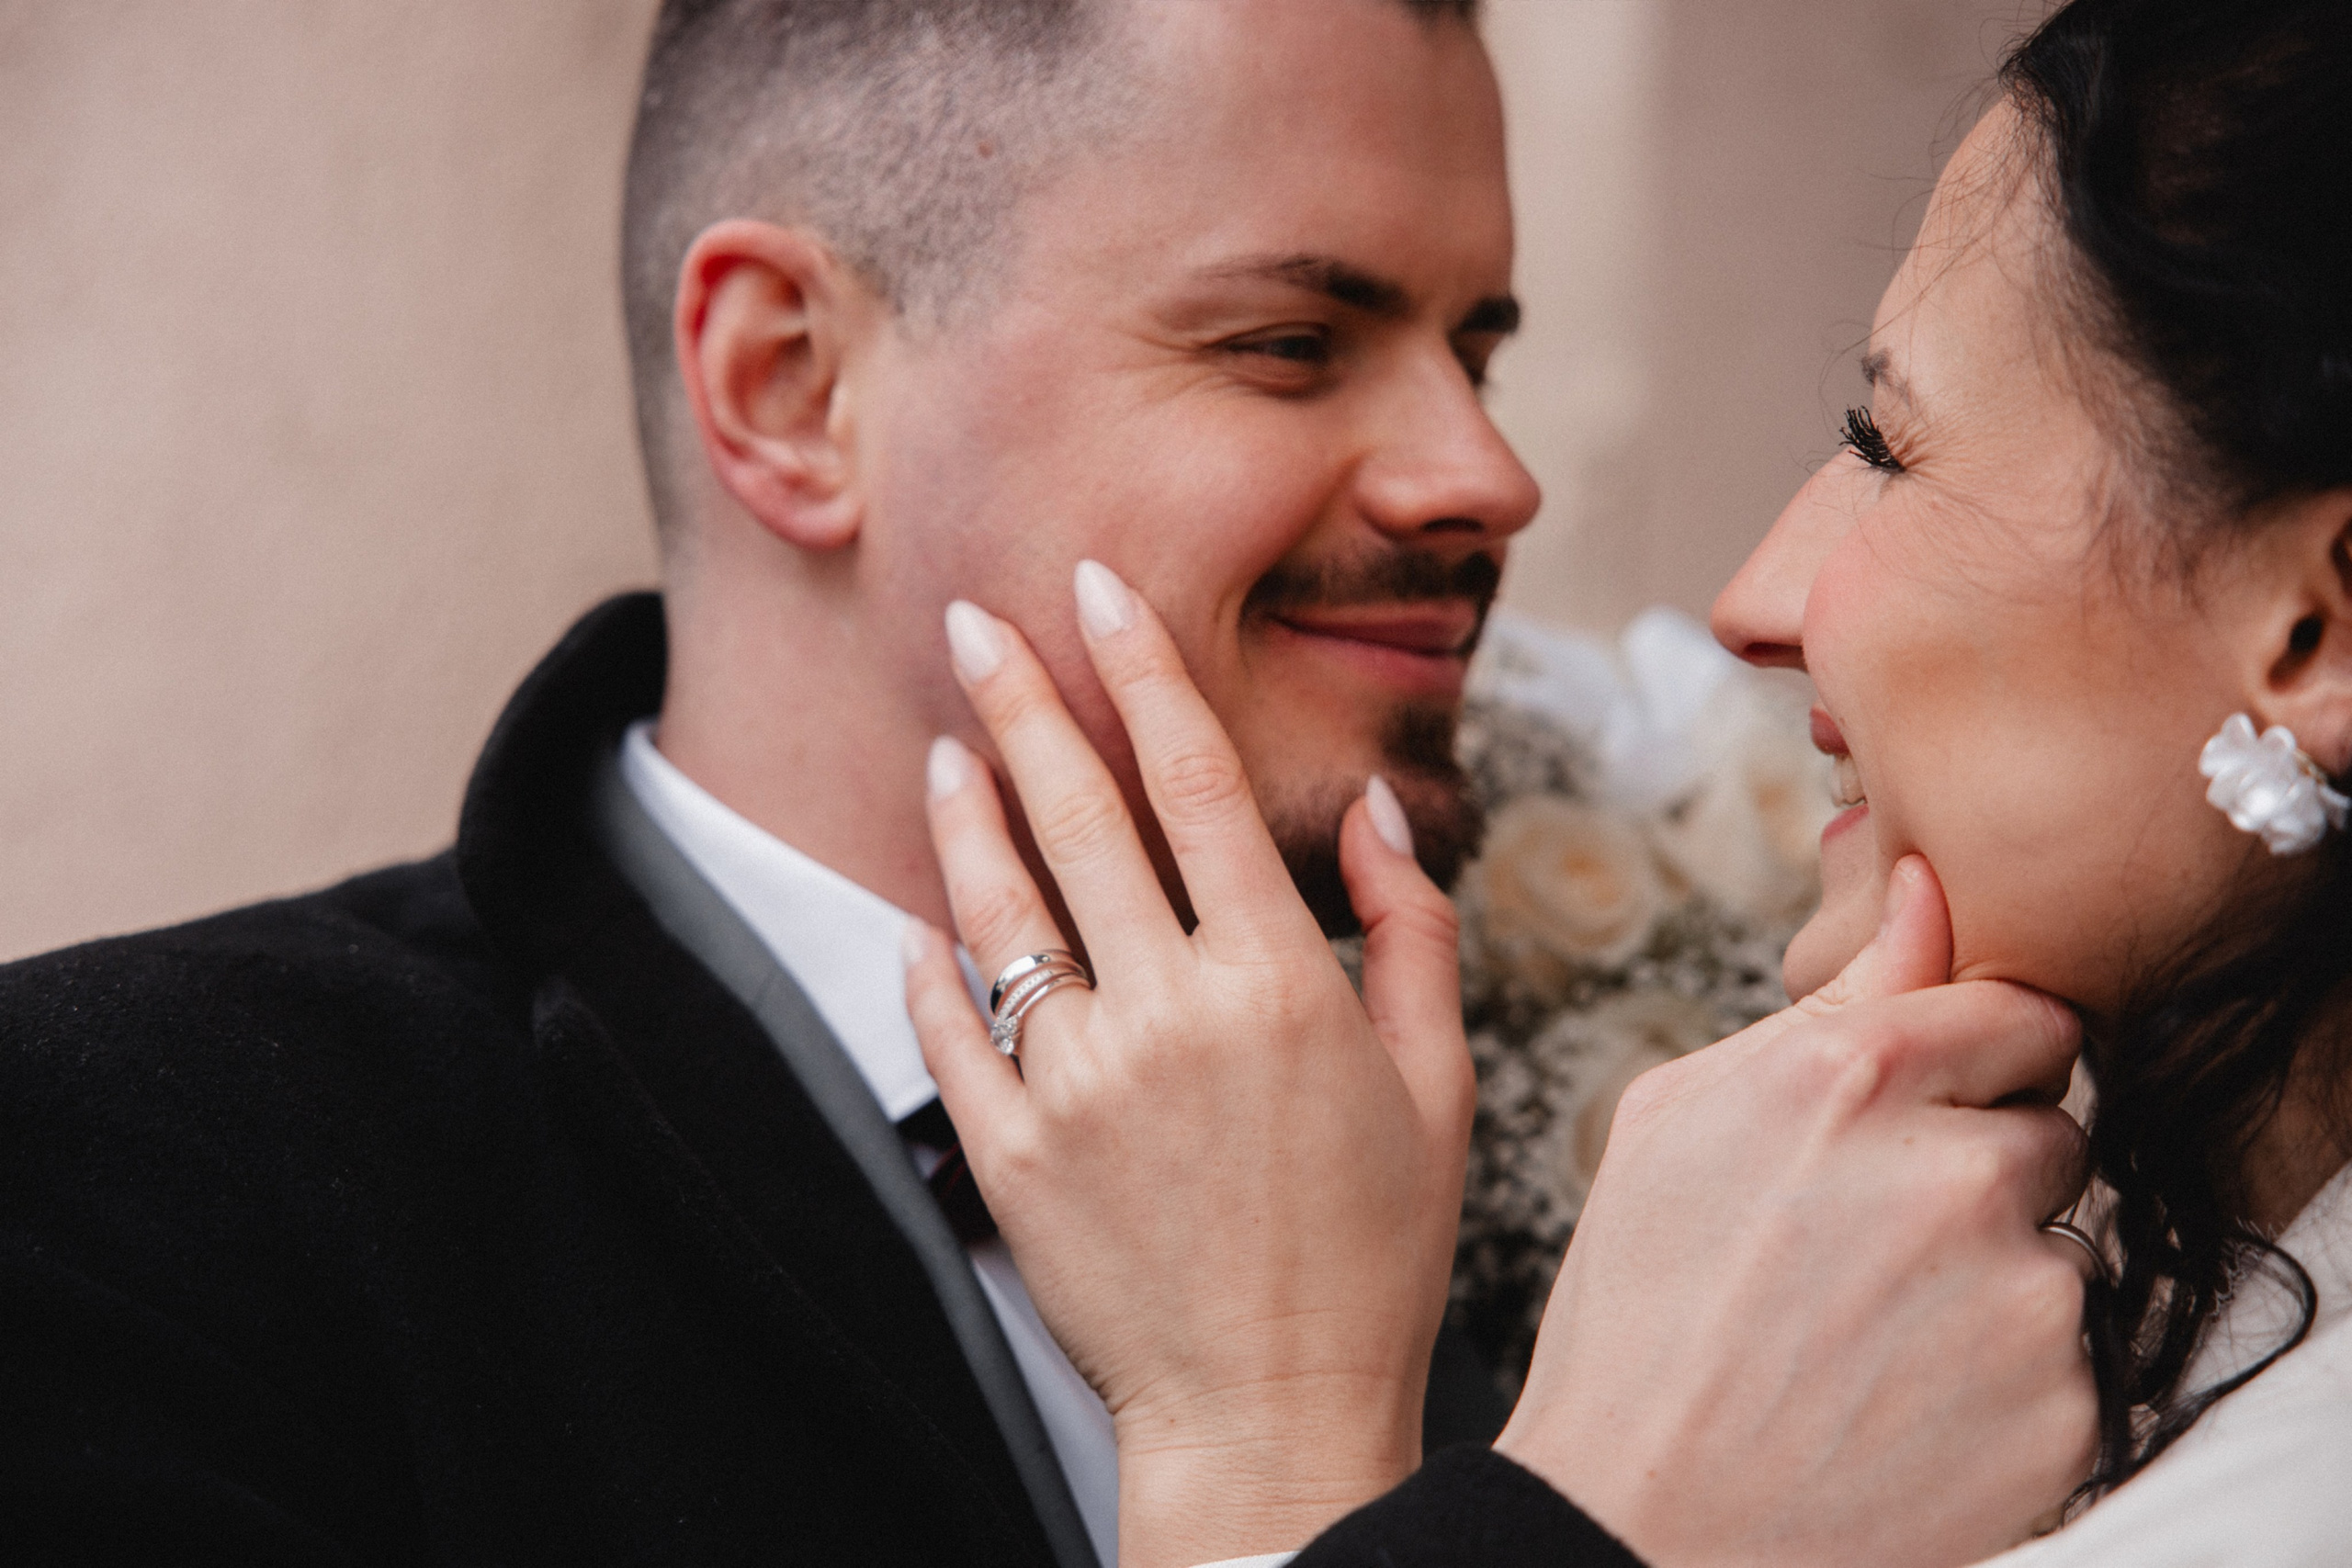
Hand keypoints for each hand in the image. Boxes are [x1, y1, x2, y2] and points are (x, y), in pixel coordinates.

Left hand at [903, 561, 1475, 1567]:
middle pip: (1078, 816)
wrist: (1269, 1411)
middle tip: (976, 619)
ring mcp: (1077, 1084)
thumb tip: (1372, 807)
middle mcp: (1168, 1013)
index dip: (1145, 670)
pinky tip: (921, 913)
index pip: (1195, 782)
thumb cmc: (1371, 1249)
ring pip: (1001, 909)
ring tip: (944, 745)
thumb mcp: (1435, 1085)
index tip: (1100, 589)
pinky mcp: (1009, 1154)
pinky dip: (928, 962)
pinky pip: (950, 1027)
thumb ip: (1410, 930)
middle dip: (1024, 700)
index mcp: (1280, 982)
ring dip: (966, 812)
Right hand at [1497, 855, 2097, 1567]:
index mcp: (1850, 1077)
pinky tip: (1907, 1403)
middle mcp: (1955, 1171)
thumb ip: (1831, 999)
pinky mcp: (2066, 1408)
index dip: (1974, 1066)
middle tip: (1872, 1248)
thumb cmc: (1640, 1308)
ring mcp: (2019, 1295)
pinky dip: (2009, 1379)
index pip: (2021, 1013)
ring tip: (1875, 1336)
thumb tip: (1931, 886)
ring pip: (2064, 1246)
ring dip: (1995, 1276)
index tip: (1925, 1119)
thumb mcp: (1681, 1115)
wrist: (1638, 1518)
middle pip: (2053, 1127)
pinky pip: (2075, 1357)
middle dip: (1983, 1172)